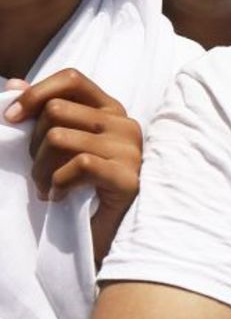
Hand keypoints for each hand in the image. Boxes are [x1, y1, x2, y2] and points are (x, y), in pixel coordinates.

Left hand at [3, 68, 142, 265]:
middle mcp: (125, 124)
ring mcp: (131, 151)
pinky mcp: (129, 178)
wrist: (106, 239)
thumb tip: (14, 83)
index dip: (35, 93)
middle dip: (33, 143)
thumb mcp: (60, 147)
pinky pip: (78, 165)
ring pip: (60, 138)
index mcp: (112, 111)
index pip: (72, 80)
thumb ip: (42, 113)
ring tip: (47, 188)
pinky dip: (59, 183)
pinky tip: (60, 197)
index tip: (11, 119)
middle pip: (57, 110)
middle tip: (39, 172)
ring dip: (40, 169)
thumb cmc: (81, 190)